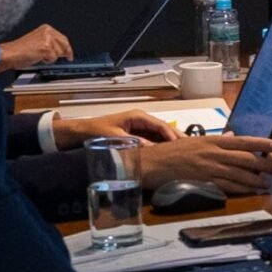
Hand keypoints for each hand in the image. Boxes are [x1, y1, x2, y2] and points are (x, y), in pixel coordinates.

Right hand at [0, 24, 72, 72]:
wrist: (10, 53)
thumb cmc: (20, 50)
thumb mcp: (37, 42)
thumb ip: (50, 43)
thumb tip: (63, 51)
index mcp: (46, 28)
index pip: (63, 38)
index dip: (67, 48)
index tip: (69, 54)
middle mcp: (48, 32)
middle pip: (64, 45)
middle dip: (61, 53)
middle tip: (58, 58)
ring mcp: (47, 39)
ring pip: (59, 53)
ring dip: (51, 58)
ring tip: (39, 56)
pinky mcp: (46, 48)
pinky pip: (53, 59)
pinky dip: (46, 61)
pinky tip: (38, 58)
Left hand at [52, 109, 180, 149]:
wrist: (80, 132)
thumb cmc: (96, 130)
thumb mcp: (115, 137)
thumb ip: (134, 143)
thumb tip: (151, 149)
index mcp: (138, 117)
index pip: (161, 125)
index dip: (172, 134)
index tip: (182, 145)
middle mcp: (141, 120)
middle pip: (164, 129)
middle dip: (176, 137)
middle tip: (191, 148)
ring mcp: (139, 128)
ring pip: (160, 135)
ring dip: (170, 143)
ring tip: (184, 152)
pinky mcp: (136, 136)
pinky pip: (153, 140)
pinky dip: (161, 146)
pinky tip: (168, 154)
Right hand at [141, 134, 271, 194]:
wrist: (150, 164)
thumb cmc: (169, 152)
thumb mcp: (195, 141)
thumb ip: (216, 141)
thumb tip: (233, 136)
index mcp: (212, 140)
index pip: (243, 141)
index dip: (261, 143)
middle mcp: (213, 152)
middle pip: (246, 158)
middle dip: (264, 165)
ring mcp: (209, 168)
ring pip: (239, 173)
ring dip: (255, 180)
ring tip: (266, 184)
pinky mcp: (204, 182)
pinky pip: (227, 186)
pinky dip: (240, 189)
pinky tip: (249, 191)